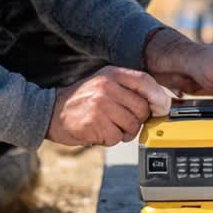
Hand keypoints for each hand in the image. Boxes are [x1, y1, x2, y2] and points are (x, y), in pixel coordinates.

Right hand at [46, 66, 171, 146]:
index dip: (158, 96)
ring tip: (108, 126)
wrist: (50, 112)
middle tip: (122, 121)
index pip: (144, 80)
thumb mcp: (104, 84)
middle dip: (138, 120)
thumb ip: (128, 89)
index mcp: (112, 73)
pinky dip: (110, 139)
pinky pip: (117, 137)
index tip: (162, 108)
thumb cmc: (82, 101)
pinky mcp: (94, 123)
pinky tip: (99, 131)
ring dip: (124, 132)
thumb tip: (160, 102)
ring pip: (132, 125)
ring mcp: (100, 104)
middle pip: (142, 108)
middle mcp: (107, 86)